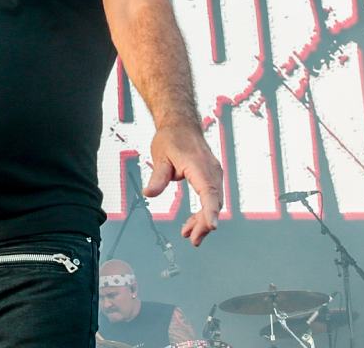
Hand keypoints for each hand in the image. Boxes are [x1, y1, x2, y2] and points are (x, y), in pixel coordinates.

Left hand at [144, 117, 223, 246]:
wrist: (181, 125)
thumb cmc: (172, 138)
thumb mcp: (160, 156)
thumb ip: (158, 177)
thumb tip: (149, 193)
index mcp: (199, 165)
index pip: (208, 191)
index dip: (210, 210)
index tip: (212, 225)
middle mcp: (211, 170)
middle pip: (213, 201)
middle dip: (204, 222)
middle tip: (192, 240)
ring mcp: (213, 174)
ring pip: (213, 202)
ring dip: (203, 219)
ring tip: (189, 235)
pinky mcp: (211, 177)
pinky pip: (211, 197)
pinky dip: (203, 211)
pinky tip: (191, 223)